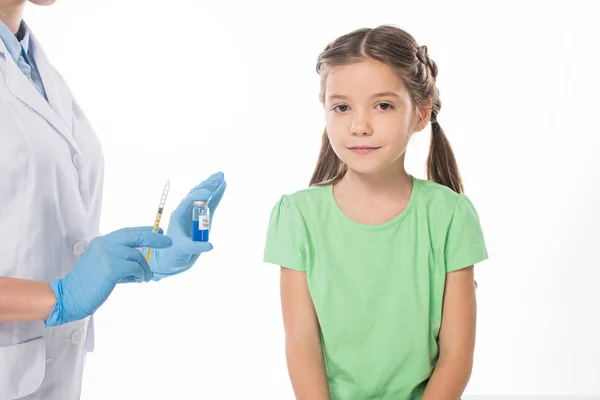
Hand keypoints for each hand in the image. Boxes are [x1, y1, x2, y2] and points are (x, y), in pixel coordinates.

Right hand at [45, 227, 171, 326]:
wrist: (69, 296)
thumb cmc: (87, 284)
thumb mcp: (103, 264)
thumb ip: (119, 258)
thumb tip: (142, 260)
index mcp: (102, 241)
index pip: (128, 232)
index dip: (144, 231)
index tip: (157, 230)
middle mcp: (105, 244)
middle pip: (137, 236)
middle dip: (155, 238)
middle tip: (168, 241)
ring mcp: (109, 254)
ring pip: (138, 256)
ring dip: (145, 269)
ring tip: (145, 277)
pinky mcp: (112, 267)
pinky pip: (135, 268)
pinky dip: (140, 275)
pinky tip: (138, 280)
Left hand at [146, 171, 226, 280]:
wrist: (174, 256)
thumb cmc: (174, 252)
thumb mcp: (183, 250)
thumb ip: (195, 247)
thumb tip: (209, 246)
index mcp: (178, 215)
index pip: (187, 202)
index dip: (197, 197)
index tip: (208, 194)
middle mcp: (186, 211)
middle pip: (196, 194)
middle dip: (207, 185)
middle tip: (218, 176)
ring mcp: (195, 213)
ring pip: (203, 196)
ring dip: (212, 186)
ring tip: (221, 176)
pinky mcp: (202, 217)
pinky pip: (210, 203)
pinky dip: (217, 195)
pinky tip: (223, 185)